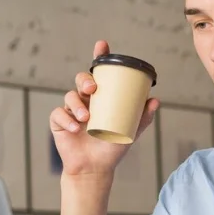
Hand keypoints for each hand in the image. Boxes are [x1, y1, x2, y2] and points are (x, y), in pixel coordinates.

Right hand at [49, 40, 158, 177]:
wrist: (95, 169)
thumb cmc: (111, 148)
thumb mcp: (130, 132)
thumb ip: (142, 117)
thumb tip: (155, 100)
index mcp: (101, 97)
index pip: (99, 73)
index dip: (100, 57)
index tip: (102, 46)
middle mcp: (85, 100)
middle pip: (82, 80)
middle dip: (85, 80)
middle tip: (93, 89)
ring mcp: (70, 110)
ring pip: (69, 96)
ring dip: (77, 104)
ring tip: (85, 117)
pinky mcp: (58, 122)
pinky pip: (58, 114)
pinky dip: (66, 119)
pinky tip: (74, 128)